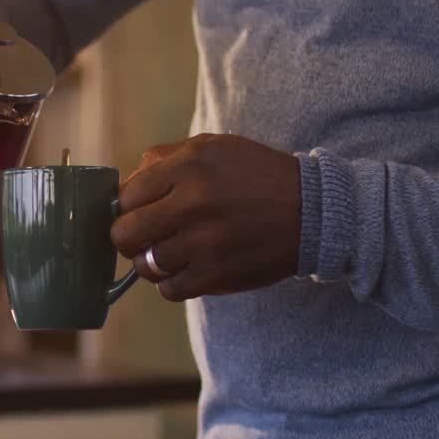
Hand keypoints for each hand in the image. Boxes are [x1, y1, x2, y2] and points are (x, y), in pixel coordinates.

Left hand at [111, 134, 301, 301]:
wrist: (313, 211)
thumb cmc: (257, 176)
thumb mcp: (214, 148)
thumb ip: (165, 159)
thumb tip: (124, 185)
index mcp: (188, 167)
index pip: (126, 196)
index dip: (126, 207)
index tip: (138, 212)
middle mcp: (193, 203)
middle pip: (125, 233)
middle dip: (128, 238)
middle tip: (143, 238)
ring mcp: (205, 241)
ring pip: (145, 266)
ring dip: (152, 263)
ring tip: (169, 254)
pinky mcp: (218, 273)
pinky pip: (170, 289)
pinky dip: (172, 284)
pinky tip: (187, 270)